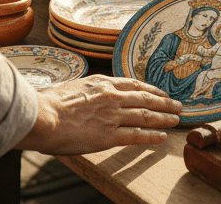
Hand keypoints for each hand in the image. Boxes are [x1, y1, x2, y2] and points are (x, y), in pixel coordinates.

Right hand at [16, 75, 181, 154]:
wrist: (42, 116)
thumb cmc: (49, 103)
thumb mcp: (72, 86)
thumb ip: (87, 90)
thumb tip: (89, 92)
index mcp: (102, 83)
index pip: (134, 84)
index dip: (151, 89)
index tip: (161, 93)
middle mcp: (112, 97)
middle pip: (146, 99)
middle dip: (165, 103)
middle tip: (178, 106)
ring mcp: (112, 116)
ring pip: (146, 116)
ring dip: (164, 118)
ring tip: (176, 120)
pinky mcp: (109, 136)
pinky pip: (137, 136)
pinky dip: (152, 136)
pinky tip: (163, 137)